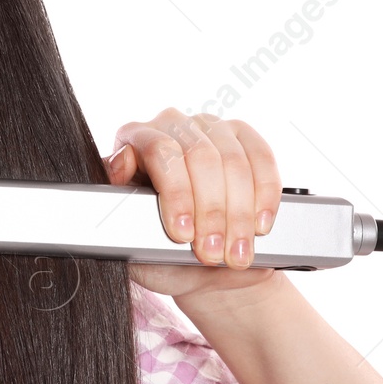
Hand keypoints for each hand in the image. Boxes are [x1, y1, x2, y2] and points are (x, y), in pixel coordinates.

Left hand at [103, 109, 281, 303]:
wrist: (193, 260)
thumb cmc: (152, 245)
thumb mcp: (128, 236)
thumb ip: (118, 201)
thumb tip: (122, 162)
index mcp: (134, 139)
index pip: (159, 151)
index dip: (176, 194)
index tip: (182, 234)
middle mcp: (171, 124)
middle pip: (200, 156)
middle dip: (210, 212)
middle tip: (211, 252)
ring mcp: (209, 128)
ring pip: (233, 161)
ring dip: (238, 214)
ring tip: (235, 253)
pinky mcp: (244, 137)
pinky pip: (262, 160)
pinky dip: (264, 197)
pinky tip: (259, 226)